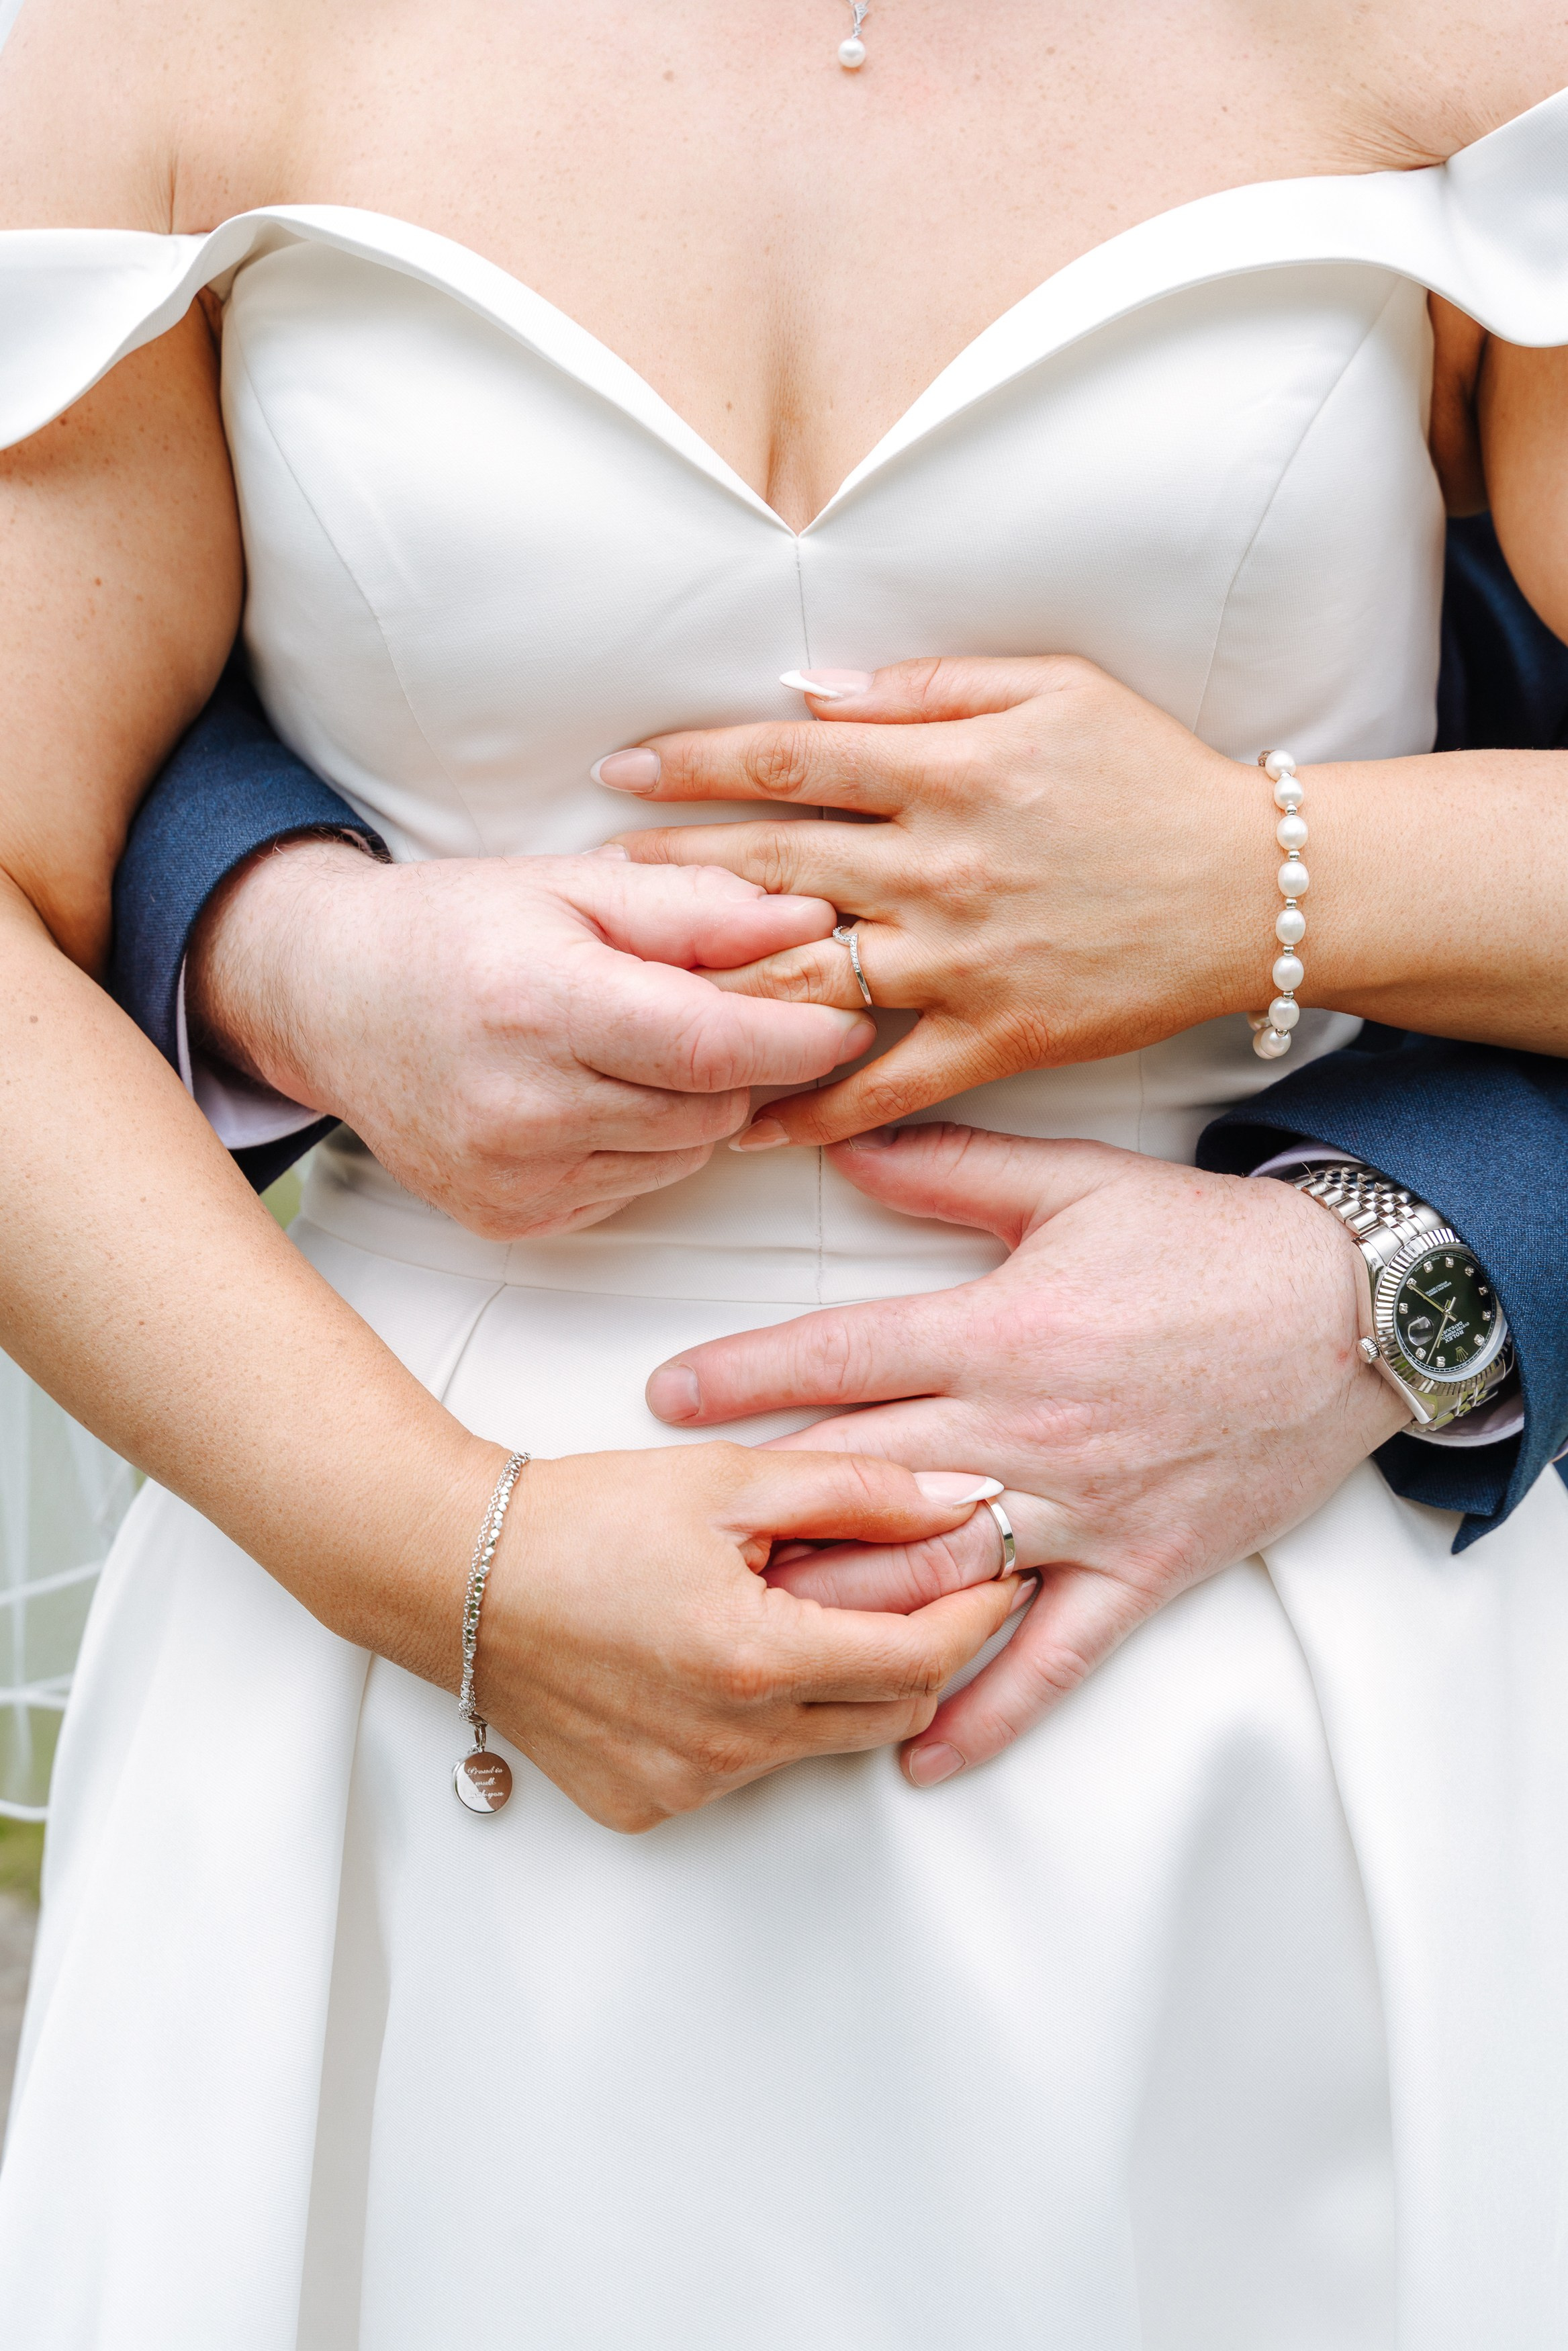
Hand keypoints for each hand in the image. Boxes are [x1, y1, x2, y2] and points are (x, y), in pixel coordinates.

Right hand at [187, 837, 871, 1236]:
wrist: (328, 1000)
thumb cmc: (455, 928)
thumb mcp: (571, 884)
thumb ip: (695, 907)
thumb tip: (812, 919)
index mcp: (538, 1005)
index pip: (712, 1045)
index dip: (798, 1037)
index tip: (848, 1017)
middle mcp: (521, 1107)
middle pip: (711, 1106)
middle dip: (750, 1062)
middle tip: (735, 1009)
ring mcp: (514, 1177)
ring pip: (685, 1153)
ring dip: (700, 1103)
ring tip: (645, 1042)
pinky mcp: (514, 1219)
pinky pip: (638, 1186)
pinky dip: (648, 1142)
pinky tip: (600, 1091)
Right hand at [478, 1443, 1025, 1830]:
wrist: (454, 1575)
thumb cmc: (580, 1518)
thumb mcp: (727, 1480)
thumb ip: (856, 1487)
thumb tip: (959, 1495)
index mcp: (753, 1661)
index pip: (920, 1662)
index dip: (977, 1618)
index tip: (1000, 1580)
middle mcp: (724, 1745)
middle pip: (885, 1715)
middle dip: (920, 1652)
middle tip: (920, 1588)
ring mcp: (684, 1786)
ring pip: (820, 1745)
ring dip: (838, 1683)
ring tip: (800, 1607)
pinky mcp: (647, 1804)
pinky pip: (747, 1772)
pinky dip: (764, 1721)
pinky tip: (725, 1656)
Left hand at [602, 657, 1272, 1145]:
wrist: (1255, 889)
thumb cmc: (1149, 777)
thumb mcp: (1050, 689)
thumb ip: (925, 689)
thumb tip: (806, 692)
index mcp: (949, 768)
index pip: (786, 759)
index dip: (691, 764)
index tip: (620, 772)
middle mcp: (942, 866)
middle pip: (774, 870)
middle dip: (672, 876)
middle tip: (596, 887)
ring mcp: (964, 962)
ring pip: (811, 980)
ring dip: (715, 991)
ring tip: (636, 999)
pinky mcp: (997, 1039)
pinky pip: (885, 1085)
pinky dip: (811, 1108)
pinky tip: (742, 1122)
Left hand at [643, 1124, 1409, 1784]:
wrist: (1356, 1312)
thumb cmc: (1212, 1244)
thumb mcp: (1075, 1184)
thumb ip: (951, 1170)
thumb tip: (844, 1149)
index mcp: (1001, 1330)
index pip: (841, 1359)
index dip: (743, 1376)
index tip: (668, 1398)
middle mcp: (1026, 1431)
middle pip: (865, 1483)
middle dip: (767, 1511)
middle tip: (680, 1540)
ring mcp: (1083, 1511)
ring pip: (936, 1580)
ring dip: (842, 1614)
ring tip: (754, 1638)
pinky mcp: (1141, 1570)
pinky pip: (1053, 1659)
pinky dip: (987, 1713)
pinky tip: (916, 1751)